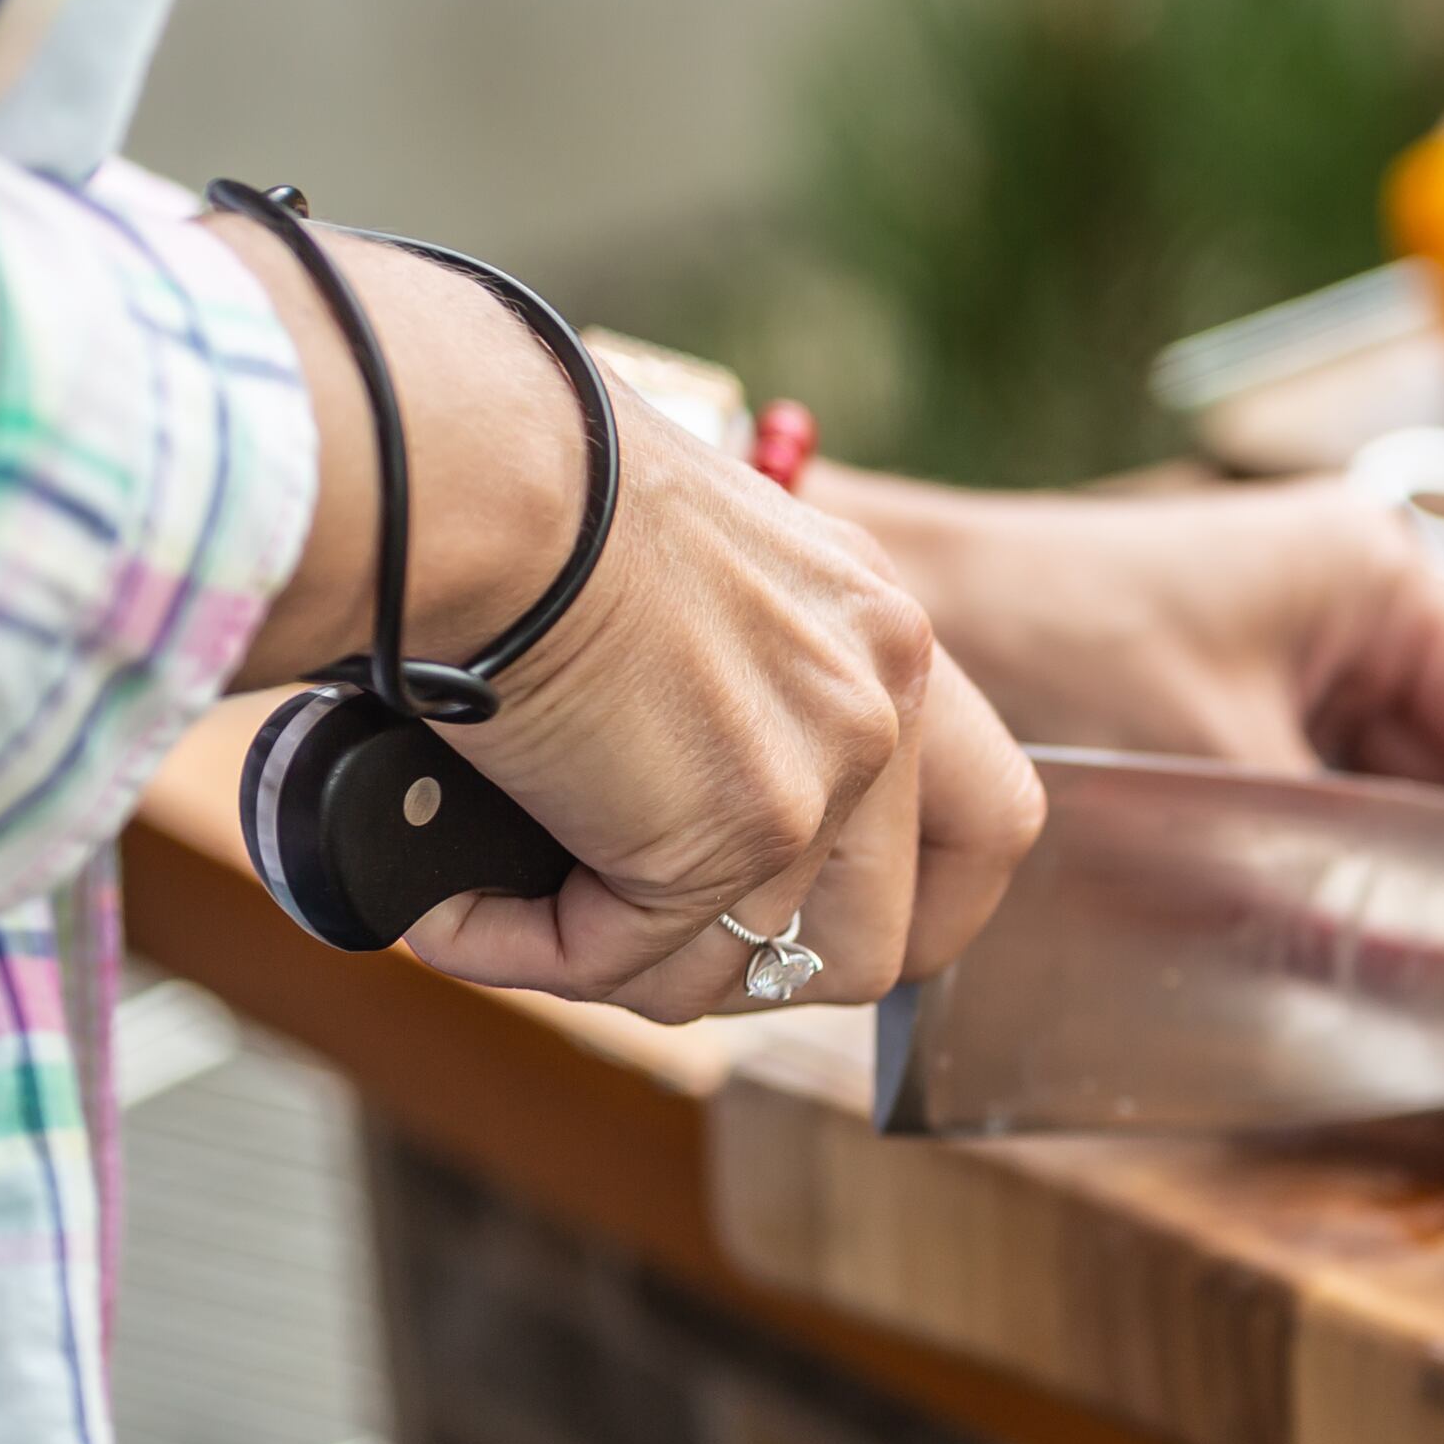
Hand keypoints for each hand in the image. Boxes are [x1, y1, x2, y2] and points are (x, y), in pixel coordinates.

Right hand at [208, 224, 1041, 1018]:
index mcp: (882, 635)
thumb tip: (690, 800)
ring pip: (748, 973)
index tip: (832, 940)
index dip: (931, 914)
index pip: (988, 822)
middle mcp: (877, 704)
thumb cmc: (529, 493)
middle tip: (630, 943)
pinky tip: (455, 911)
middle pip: (874, 939)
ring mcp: (816, 774)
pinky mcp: (727, 831)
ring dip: (626, 968)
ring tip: (520, 916)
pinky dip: (524, 951)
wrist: (472, 469)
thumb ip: (743, 686)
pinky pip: (625, 961)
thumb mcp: (696, 576)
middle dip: (746, 973)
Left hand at [808, 472, 1443, 840]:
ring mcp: (1291, 653)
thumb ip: (1354, 896)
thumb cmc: (1048, 656)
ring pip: (1400, 802)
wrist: (885, 621)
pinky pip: (1324, 807)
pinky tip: (1350, 956)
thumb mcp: (1224, 790)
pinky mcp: (1229, 705)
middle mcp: (1355, 605)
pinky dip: (1339, 877)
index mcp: (1384, 581)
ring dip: (1414, 893)